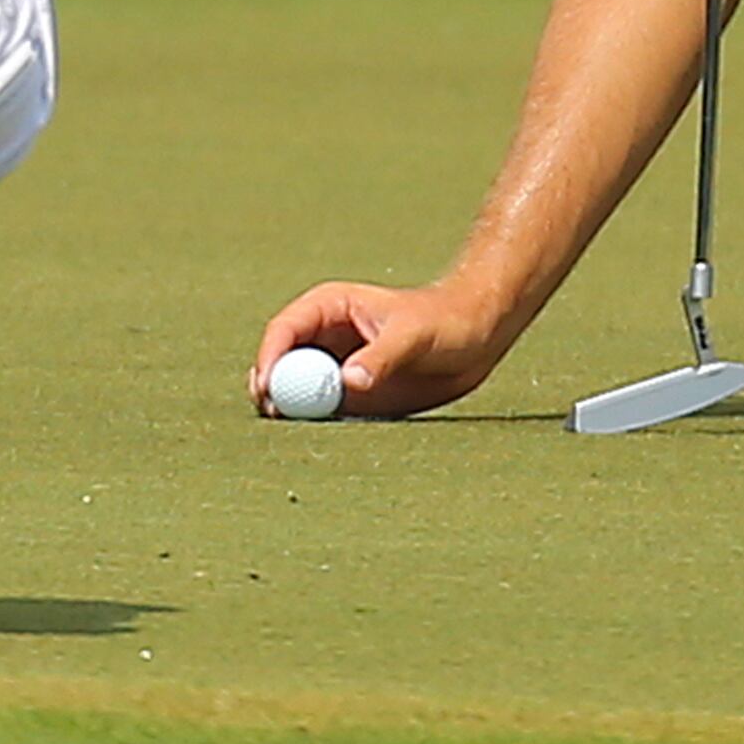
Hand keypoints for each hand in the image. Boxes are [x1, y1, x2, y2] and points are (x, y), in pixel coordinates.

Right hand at [249, 281, 509, 419]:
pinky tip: (318, 434)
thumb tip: (346, 381)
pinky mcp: (350, 395)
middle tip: (271, 412)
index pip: (285, 329)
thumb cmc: (445, 321)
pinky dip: (314, 423)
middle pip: (281, 362)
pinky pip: (321, 411)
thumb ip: (381, 357)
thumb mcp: (413, 334)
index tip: (267, 385)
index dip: (271, 356)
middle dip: (270, 386)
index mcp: (330, 308)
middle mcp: (325, 338)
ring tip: (292, 425)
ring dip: (290, 408)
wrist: (476, 338)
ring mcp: (335, 367)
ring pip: (296, 389)